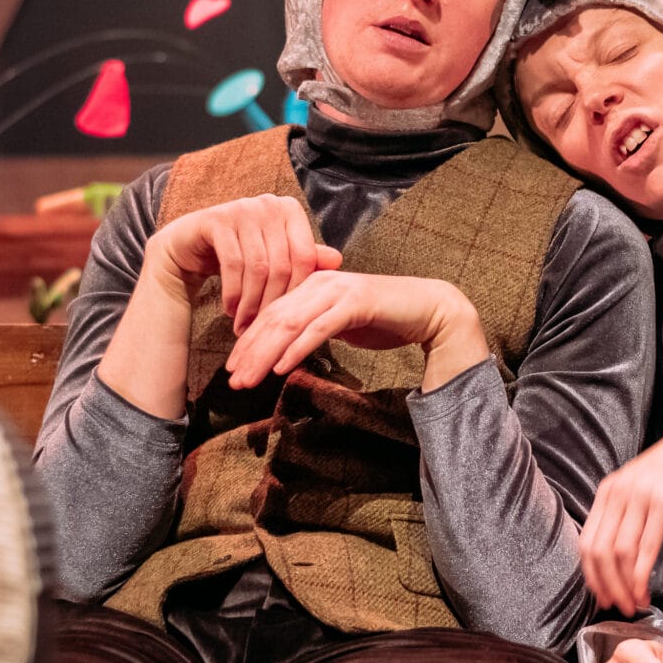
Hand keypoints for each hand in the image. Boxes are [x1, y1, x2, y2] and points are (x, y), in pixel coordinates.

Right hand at [142, 194, 339, 330]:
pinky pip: (233, 264)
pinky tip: (230, 311)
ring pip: (258, 267)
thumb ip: (304, 259)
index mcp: (289, 210)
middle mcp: (268, 204)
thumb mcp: (273, 257)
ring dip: (251, 303)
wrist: (190, 247)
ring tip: (245, 326)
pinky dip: (233, 294)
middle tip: (263, 330)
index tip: (287, 319)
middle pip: (282, 265)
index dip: (297, 293)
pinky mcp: (217, 219)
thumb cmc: (240, 254)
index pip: (304, 257)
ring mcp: (243, 208)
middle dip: (272, 303)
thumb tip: (339, 260)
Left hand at [224, 270, 491, 391]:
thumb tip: (288, 347)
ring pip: (290, 323)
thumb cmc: (386, 318)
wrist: (430, 310)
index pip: (271, 314)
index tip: (233, 368)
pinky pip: (318, 328)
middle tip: (232, 380)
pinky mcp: (355, 303)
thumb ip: (314, 327)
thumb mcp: (341, 322)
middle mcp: (320, 283)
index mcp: (312, 285)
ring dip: (265, 354)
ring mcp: (338, 291)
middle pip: (274, 318)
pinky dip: (297, 348)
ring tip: (249, 379)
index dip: (248, 342)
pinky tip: (281, 368)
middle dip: (250, 351)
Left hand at [578, 418, 662, 613]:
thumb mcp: (637, 489)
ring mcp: (640, 496)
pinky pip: (646, 548)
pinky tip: (645, 590)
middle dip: (607, 586)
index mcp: (607, 492)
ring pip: (620, 553)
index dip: (592, 575)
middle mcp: (618, 493)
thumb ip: (622, 515)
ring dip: (625, 586)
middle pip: (600, 551)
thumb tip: (611, 558)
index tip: (602, 597)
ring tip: (635, 603)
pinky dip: (641, 576)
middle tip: (619, 608)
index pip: (587, 542)